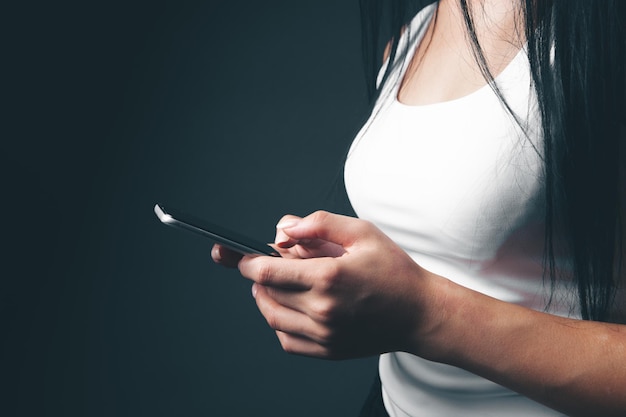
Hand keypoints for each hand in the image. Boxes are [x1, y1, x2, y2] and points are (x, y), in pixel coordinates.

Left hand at [237, 211, 442, 359]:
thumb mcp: (362, 232)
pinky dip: (278, 322)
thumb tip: (285, 228)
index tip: (240, 257)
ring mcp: (325, 334)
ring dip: (264, 298)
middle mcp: (323, 309)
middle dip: (261, 274)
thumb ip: (320, 223)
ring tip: (275, 284)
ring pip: (272, 316)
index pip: (267, 271)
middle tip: (273, 263)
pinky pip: (286, 340)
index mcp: (329, 276)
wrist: (420, 313)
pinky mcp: (328, 350)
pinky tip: (289, 307)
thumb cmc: (394, 271)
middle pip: (267, 292)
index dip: (246, 262)